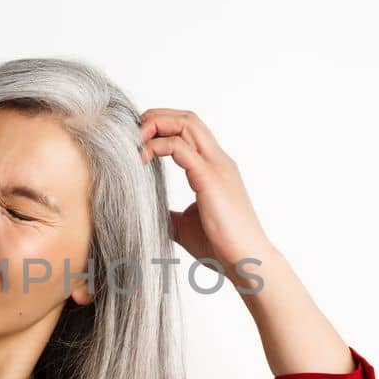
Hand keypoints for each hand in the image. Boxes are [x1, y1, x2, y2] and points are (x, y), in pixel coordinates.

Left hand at [139, 109, 277, 279]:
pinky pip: (180, 148)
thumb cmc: (221, 246)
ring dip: (156, 124)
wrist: (246, 261)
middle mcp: (218, 161)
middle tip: (132, 133)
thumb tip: (149, 213)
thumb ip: (170, 213)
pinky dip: (157, 146)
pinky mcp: (210, 178)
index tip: (138, 140)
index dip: (163, 126)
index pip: (190, 130)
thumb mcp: (185, 225)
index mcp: (214, 167)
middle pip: (188, 118)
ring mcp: (216, 167)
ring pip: (186, 124)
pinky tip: (141, 157)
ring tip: (135, 139)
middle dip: (157, 117)